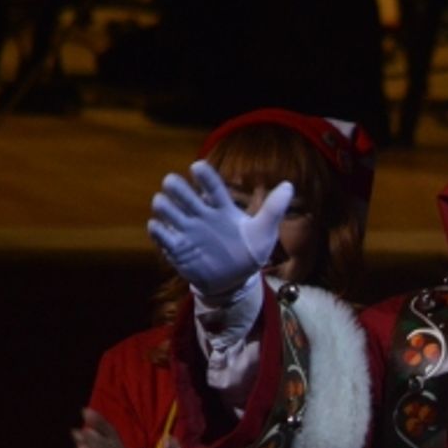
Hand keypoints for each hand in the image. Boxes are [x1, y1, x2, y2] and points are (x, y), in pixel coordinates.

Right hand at [147, 160, 292, 297]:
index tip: (197, 166)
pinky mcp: (177, 248)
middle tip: (173, 183)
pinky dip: (158, 229)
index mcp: (222, 207)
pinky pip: (161, 234)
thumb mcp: (265, 232)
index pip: (212, 186)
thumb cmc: (249, 252)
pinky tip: (160, 227)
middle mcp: (201, 214)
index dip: (204, 176)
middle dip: (175, 187)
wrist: (236, 281)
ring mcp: (187, 230)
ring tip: (165, 205)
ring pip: (167, 209)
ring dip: (164, 205)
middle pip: (183, 193)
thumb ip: (273, 209)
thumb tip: (289, 186)